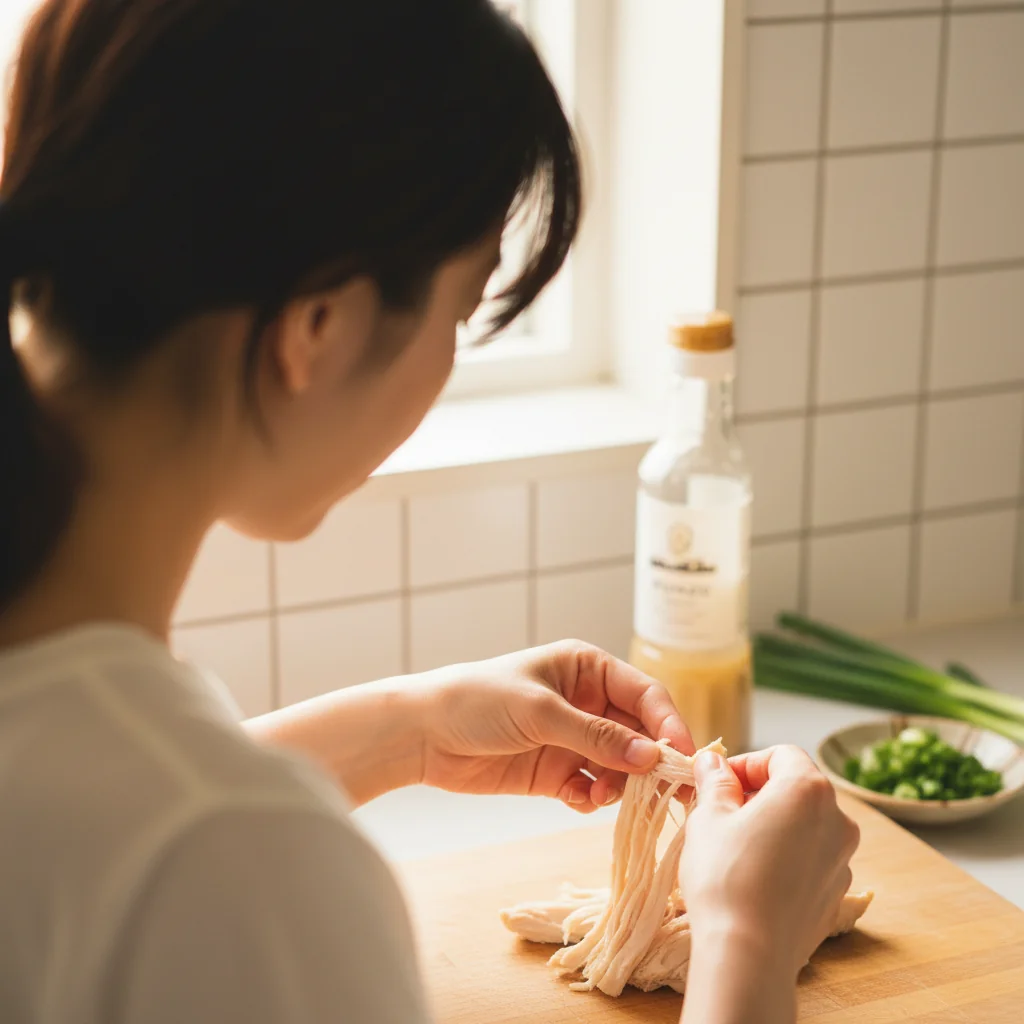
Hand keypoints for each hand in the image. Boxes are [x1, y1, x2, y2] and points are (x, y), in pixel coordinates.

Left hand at [415, 640, 693, 810]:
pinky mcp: (555, 772)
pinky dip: (592, 798)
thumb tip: (651, 757)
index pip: (645, 694)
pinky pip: (592, 788)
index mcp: (587, 669)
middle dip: (652, 763)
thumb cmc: (477, 701)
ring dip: (620, 785)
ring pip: (620, 767)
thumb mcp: (540, 712)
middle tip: (670, 795)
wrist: (422, 734)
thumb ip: (596, 737)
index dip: (668, 724)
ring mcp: (572, 739)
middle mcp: (587, 703)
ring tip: (601, 796)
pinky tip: (578, 799)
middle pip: (640, 734)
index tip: (682, 758)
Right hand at [680, 745, 859, 981]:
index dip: (746, 762)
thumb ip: (714, 781)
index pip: (781, 755)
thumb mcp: (708, 816)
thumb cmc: (725, 877)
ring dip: (774, 823)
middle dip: (759, 792)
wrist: (748, 955)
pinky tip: (754, 876)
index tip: (718, 781)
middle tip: (720, 810)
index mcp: (808, 790)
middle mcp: (838, 820)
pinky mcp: (836, 893)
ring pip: (805, 824)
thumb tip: (712, 762)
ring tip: (735, 844)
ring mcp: (842, 859)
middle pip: (797, 788)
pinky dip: (786, 855)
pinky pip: (811, 858)